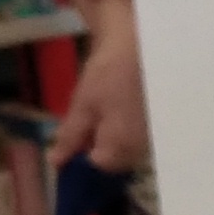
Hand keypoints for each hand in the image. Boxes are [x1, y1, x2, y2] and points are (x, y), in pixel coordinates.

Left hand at [51, 0, 150, 171]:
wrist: (141, 47)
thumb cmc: (108, 75)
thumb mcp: (82, 105)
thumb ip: (70, 137)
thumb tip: (56, 161)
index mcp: (119, 148)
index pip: (96, 167)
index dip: (81, 154)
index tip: (73, 136)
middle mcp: (140, 150)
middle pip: (114, 161)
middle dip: (98, 147)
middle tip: (89, 117)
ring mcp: (151, 139)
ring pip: (126, 149)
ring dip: (113, 137)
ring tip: (106, 108)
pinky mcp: (158, 126)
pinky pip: (138, 137)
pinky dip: (127, 128)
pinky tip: (121, 106)